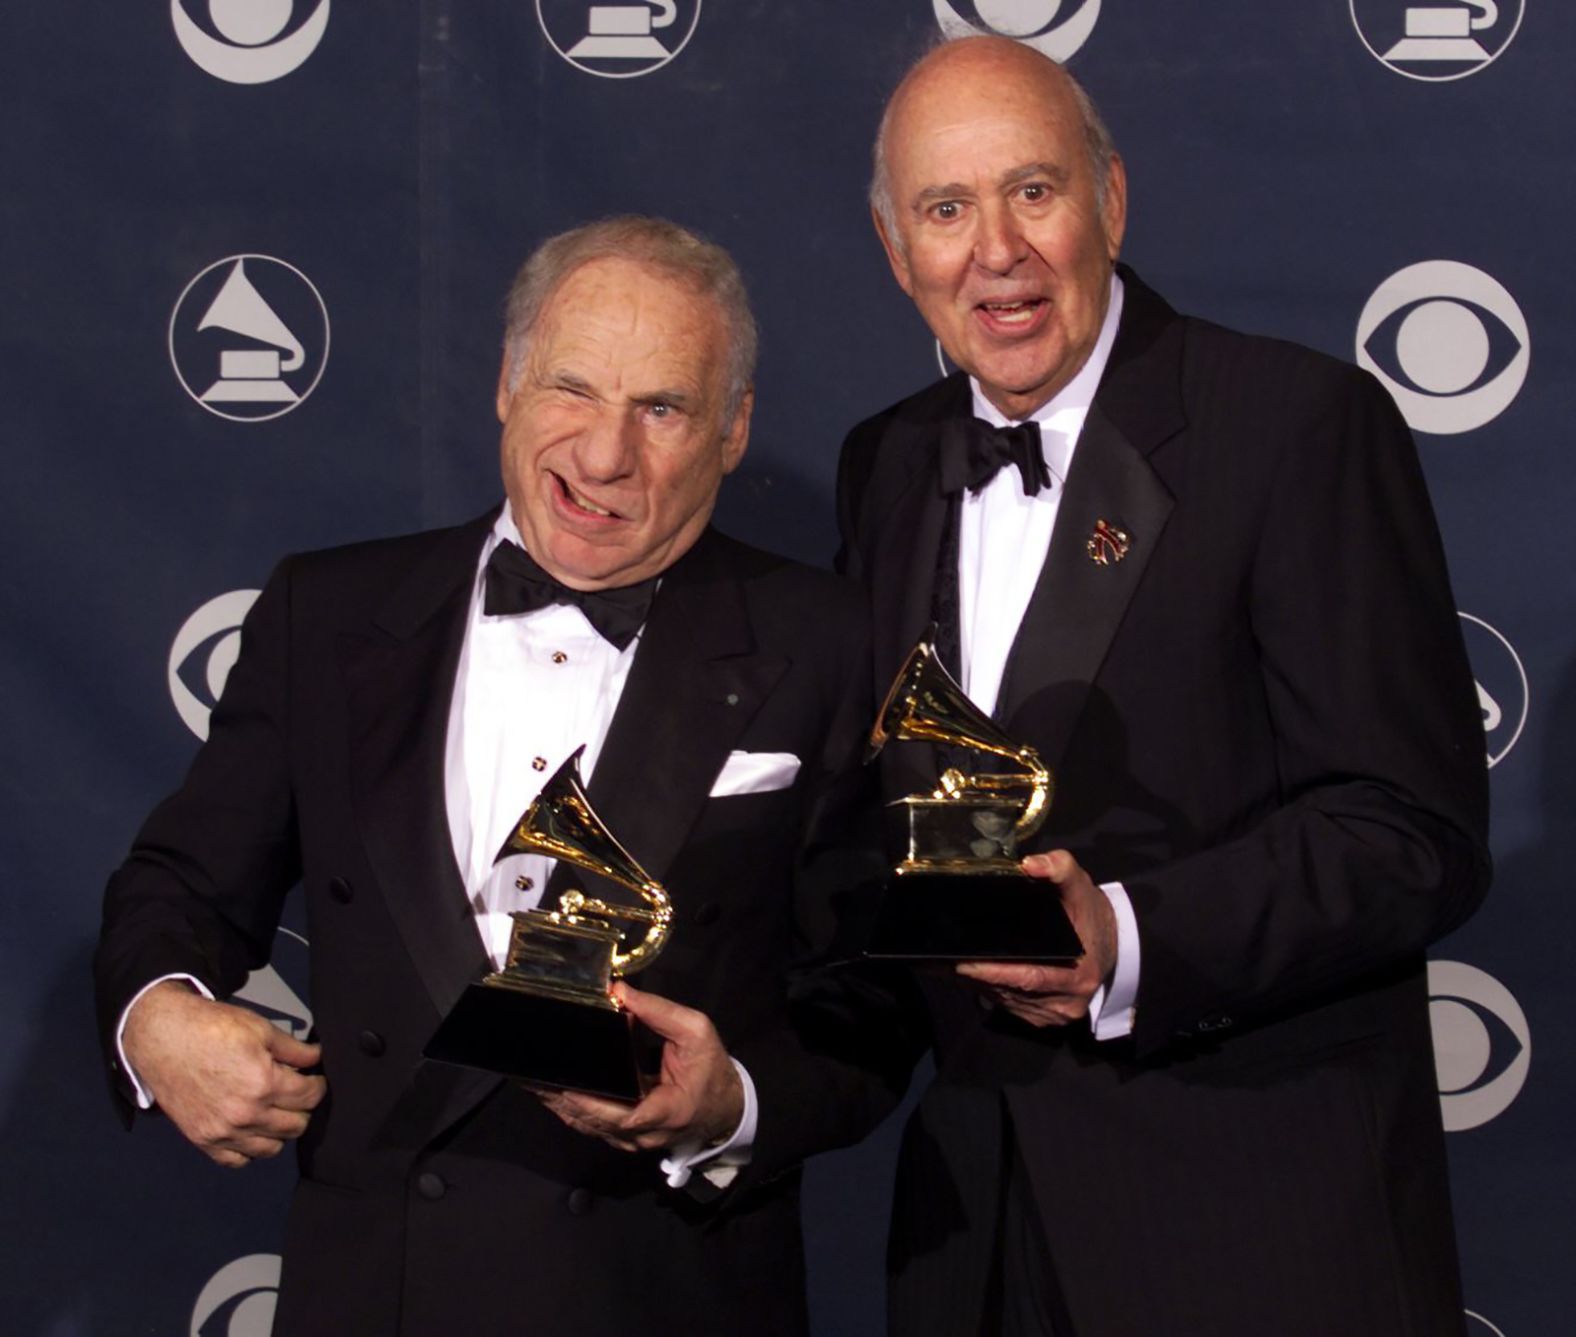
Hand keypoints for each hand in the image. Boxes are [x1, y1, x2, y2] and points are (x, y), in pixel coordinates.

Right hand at [121, 980, 325, 1167]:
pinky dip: (250, 1149)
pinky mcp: (203, 1140)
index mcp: (263, 1083)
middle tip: (298, 1094)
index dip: (318, 1086)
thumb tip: (318, 1058)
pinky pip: (237, 1161)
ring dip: (280, 1130)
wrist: (163, 1038)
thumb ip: (295, 1049)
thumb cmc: (211, 1029)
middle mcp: (245, 1114)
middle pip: (296, 1126)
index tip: (316, 1080)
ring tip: (277, 1111)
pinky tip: (252, 1130)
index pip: (310, 1097)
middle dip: (303, 1108)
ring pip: (272, 1148)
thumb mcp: (261, 1029)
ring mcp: (223, 1132)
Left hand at [538, 984, 743, 1153]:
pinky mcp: (628, 1137)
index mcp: (667, 1111)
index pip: (623, 1116)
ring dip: (561, 1107)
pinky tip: (552, 1094)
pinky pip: (595, 1126)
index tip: (565, 1088)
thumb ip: (660, 1012)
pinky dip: (572, 1110)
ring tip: (533, 1083)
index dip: (592, 1105)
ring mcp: (635, 1140)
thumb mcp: (697, 1032)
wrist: (727, 1107)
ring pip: (590, 1128)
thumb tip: (619, 991)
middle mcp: (646, 1134)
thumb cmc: (712, 1069)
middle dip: (562, 1101)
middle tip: (532, 1078)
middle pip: (596, 1123)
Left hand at [955, 850, 1118, 1028]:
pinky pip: (1008, 1006)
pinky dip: (986, 989)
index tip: (962, 963)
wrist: (1113, 943)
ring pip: (1005, 1000)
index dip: (993, 972)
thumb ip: (1059, 868)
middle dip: (975, 977)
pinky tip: (966, 974)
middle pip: (1010, 991)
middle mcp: (1065, 1002)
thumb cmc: (1090, 914)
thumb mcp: (1080, 885)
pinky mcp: (1044, 1018)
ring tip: (944, 964)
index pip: (1028, 978)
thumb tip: (1031, 863)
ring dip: (976, 985)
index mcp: (1078, 974)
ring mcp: (1054, 1014)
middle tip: (940, 959)